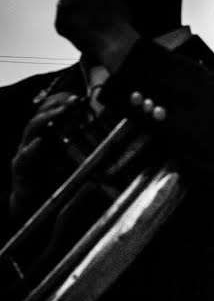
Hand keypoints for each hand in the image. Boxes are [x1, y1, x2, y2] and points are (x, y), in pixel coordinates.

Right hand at [9, 93, 81, 219]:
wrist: (35, 203)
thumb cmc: (54, 180)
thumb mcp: (71, 161)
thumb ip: (82, 149)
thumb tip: (106, 141)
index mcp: (44, 136)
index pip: (50, 113)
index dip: (61, 102)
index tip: (77, 96)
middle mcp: (33, 141)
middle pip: (40, 115)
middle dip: (55, 105)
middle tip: (72, 100)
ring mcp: (24, 153)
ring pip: (31, 130)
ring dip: (46, 119)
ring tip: (60, 112)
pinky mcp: (20, 168)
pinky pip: (25, 156)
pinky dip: (33, 148)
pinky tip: (41, 142)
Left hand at [55, 0, 137, 70]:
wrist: (117, 46)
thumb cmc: (122, 28)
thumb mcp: (119, 2)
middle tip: (82, 12)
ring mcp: (69, 2)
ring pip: (63, 5)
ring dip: (70, 13)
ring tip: (84, 27)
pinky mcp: (61, 17)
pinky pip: (61, 22)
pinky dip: (68, 28)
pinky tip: (81, 35)